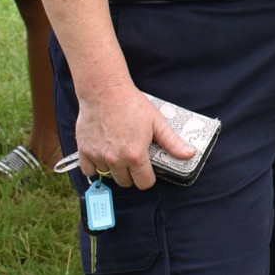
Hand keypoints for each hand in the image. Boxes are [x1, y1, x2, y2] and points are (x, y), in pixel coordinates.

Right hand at [75, 83, 191, 189]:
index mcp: (136, 155)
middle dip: (131, 174)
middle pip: (126, 183)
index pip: (144, 183)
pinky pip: (88, 170)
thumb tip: (189, 154)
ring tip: (118, 153)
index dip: (148, 178)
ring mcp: (98, 156)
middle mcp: (116, 159)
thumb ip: (172, 142)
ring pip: (108, 176)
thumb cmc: (132, 104)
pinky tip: (102, 155)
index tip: (147, 170)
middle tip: (133, 159)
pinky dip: (94, 166)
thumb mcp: (157, 122)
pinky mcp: (84, 150)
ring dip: (114, 169)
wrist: (105, 91)